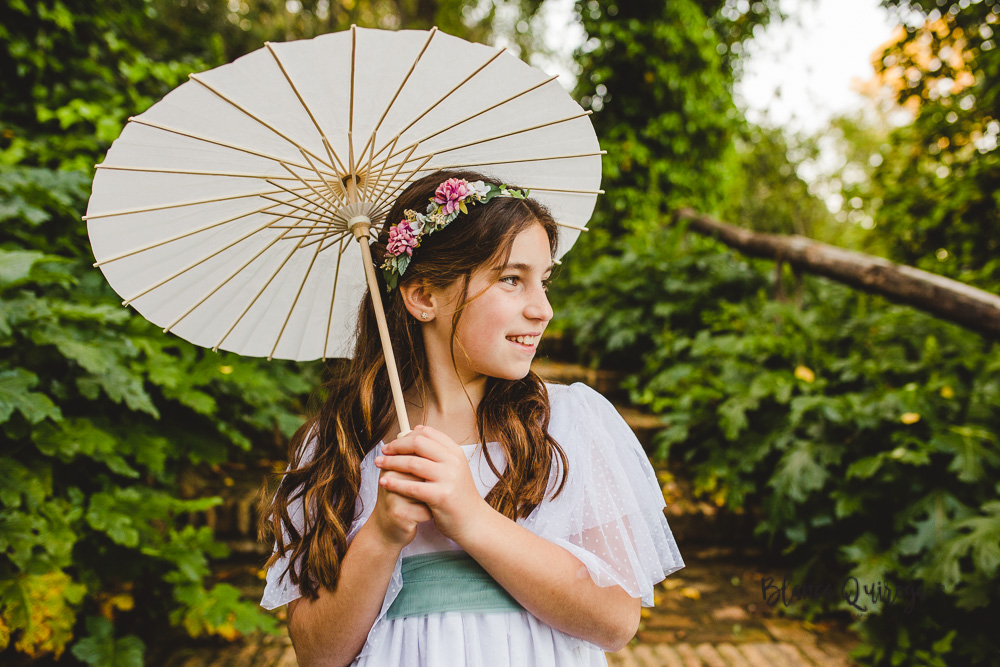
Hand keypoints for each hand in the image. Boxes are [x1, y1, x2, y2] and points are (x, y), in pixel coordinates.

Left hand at [374, 425, 487, 544]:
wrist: (473, 521)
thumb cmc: (458, 495)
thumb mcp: (453, 467)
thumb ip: (437, 451)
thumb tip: (416, 429)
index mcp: (455, 452)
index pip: (428, 433)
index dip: (407, 435)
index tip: (394, 442)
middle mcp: (454, 462)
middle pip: (419, 443)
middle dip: (397, 446)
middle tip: (383, 451)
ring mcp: (449, 478)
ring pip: (413, 463)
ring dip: (391, 462)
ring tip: (379, 464)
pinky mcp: (441, 496)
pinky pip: (412, 487)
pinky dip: (395, 483)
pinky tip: (384, 482)